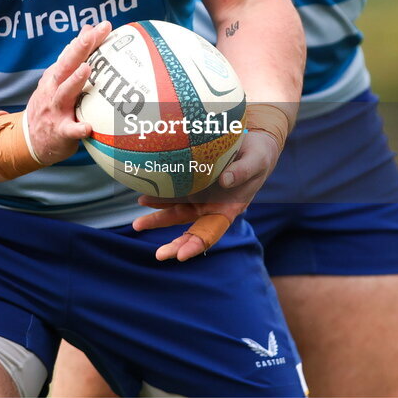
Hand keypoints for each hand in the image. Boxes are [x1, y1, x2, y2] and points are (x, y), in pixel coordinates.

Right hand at [23, 21, 111, 164]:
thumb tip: (88, 30)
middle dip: (78, 50)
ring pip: (64, 93)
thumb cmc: (51, 105)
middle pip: (65, 67)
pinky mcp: (59, 132)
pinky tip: (88, 127)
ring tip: (87, 68)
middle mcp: (53, 90)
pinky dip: (77, 128)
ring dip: (74, 80)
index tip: (103, 26)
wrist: (28, 140)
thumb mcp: (57, 79)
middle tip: (92, 36)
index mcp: (55, 76)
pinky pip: (69, 130)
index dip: (86, 40)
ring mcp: (55, 110)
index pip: (71, 54)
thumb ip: (72, 58)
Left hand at [132, 127, 280, 260]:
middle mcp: (211, 208)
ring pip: (177, 213)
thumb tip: (224, 182)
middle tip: (158, 254)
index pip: (211, 233)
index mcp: (229, 211)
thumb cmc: (258, 155)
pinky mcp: (191, 183)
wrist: (251, 142)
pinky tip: (145, 198)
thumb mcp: (256, 161)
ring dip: (158, 219)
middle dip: (174, 244)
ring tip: (138, 223)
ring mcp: (200, 197)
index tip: (181, 254)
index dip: (196, 245)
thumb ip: (242, 171)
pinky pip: (173, 193)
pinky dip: (159, 197)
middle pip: (190, 230)